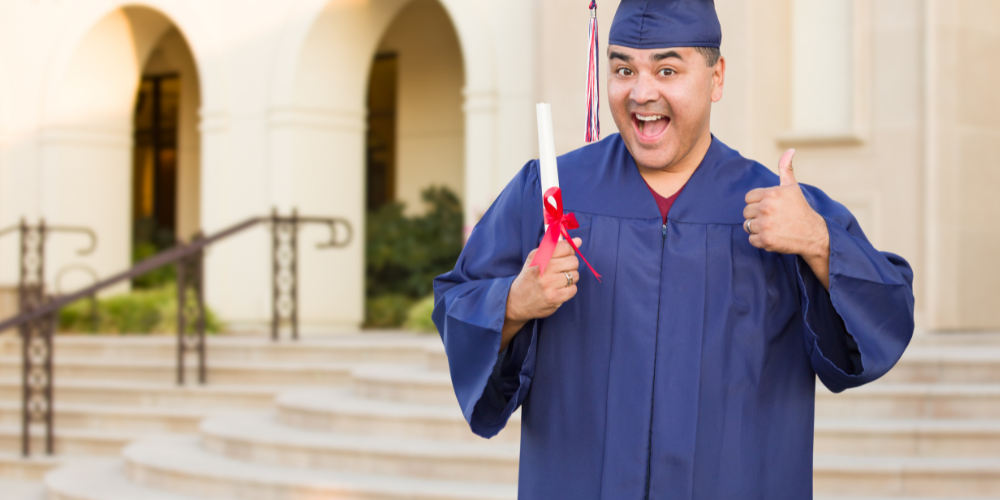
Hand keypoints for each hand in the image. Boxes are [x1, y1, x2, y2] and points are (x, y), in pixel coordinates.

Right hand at [500, 237, 581, 350]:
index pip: (565, 247)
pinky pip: (573, 289)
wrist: (517, 301)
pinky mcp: (554, 298)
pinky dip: (569, 290)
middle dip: (571, 265)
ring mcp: (548, 284)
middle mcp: (543, 268)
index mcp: (539, 256)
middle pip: (573, 261)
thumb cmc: (530, 277)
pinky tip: (559, 290)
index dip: (569, 250)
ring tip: (559, 281)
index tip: (565, 255)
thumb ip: (557, 247)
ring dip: (570, 278)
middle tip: (561, 270)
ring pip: (575, 275)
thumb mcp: (537, 258)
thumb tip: (578, 241)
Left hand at [743, 149, 830, 286]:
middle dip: (757, 215)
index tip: (770, 207)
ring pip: (747, 226)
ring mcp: (765, 225)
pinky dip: (760, 240)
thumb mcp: (792, 187)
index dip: (758, 203)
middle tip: (773, 218)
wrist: (813, 234)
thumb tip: (790, 150)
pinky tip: (773, 236)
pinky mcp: (765, 240)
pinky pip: (751, 239)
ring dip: (757, 228)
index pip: (748, 198)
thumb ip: (785, 168)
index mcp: (771, 193)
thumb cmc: (801, 209)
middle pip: (746, 212)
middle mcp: (767, 208)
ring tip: (773, 227)